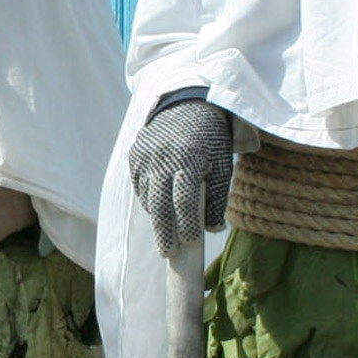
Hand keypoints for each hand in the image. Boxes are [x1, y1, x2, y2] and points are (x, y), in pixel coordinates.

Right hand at [128, 97, 232, 255]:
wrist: (188, 104)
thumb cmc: (211, 138)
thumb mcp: (222, 162)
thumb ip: (217, 196)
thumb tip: (212, 229)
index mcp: (188, 158)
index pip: (184, 200)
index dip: (186, 224)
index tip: (189, 243)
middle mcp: (162, 157)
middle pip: (159, 203)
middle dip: (163, 231)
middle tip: (167, 253)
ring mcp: (145, 156)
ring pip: (147, 196)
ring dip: (156, 215)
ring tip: (166, 232)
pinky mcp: (134, 154)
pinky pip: (139, 185)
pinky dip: (148, 199)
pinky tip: (158, 207)